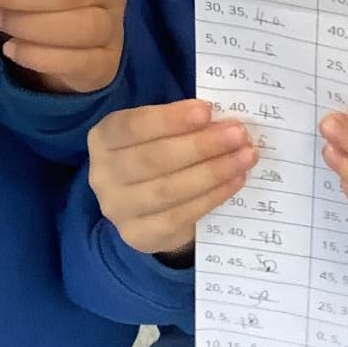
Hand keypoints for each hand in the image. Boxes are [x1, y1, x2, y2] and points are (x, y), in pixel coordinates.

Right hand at [88, 102, 256, 254]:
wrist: (146, 205)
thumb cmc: (158, 154)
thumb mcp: (157, 132)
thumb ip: (181, 123)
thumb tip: (222, 120)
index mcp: (103, 138)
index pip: (133, 126)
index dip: (170, 119)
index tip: (207, 110)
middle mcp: (103, 174)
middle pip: (153, 160)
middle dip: (201, 146)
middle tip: (237, 134)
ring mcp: (118, 209)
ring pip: (168, 190)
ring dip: (213, 172)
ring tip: (244, 156)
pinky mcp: (138, 235)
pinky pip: (179, 216)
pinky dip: (212, 197)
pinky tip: (235, 180)